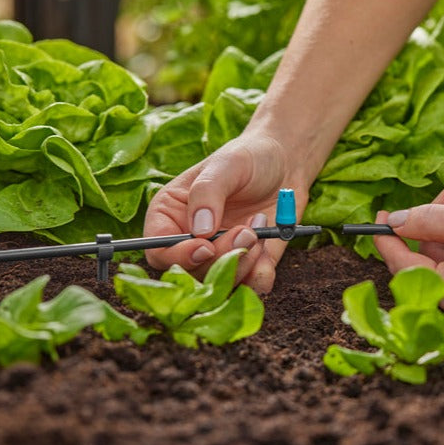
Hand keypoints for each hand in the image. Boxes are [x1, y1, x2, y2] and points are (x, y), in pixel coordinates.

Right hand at [143, 132, 307, 292]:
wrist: (285, 163)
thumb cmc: (248, 157)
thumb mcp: (226, 165)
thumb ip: (207, 193)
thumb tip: (199, 232)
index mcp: (170, 216)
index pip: (158, 251)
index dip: (179, 256)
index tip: (205, 246)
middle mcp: (190, 241)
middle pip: (190, 273)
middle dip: (221, 258)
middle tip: (247, 232)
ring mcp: (219, 256)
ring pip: (220, 283)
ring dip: (243, 264)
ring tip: (260, 228)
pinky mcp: (248, 265)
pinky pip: (250, 287)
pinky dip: (260, 274)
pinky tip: (268, 246)